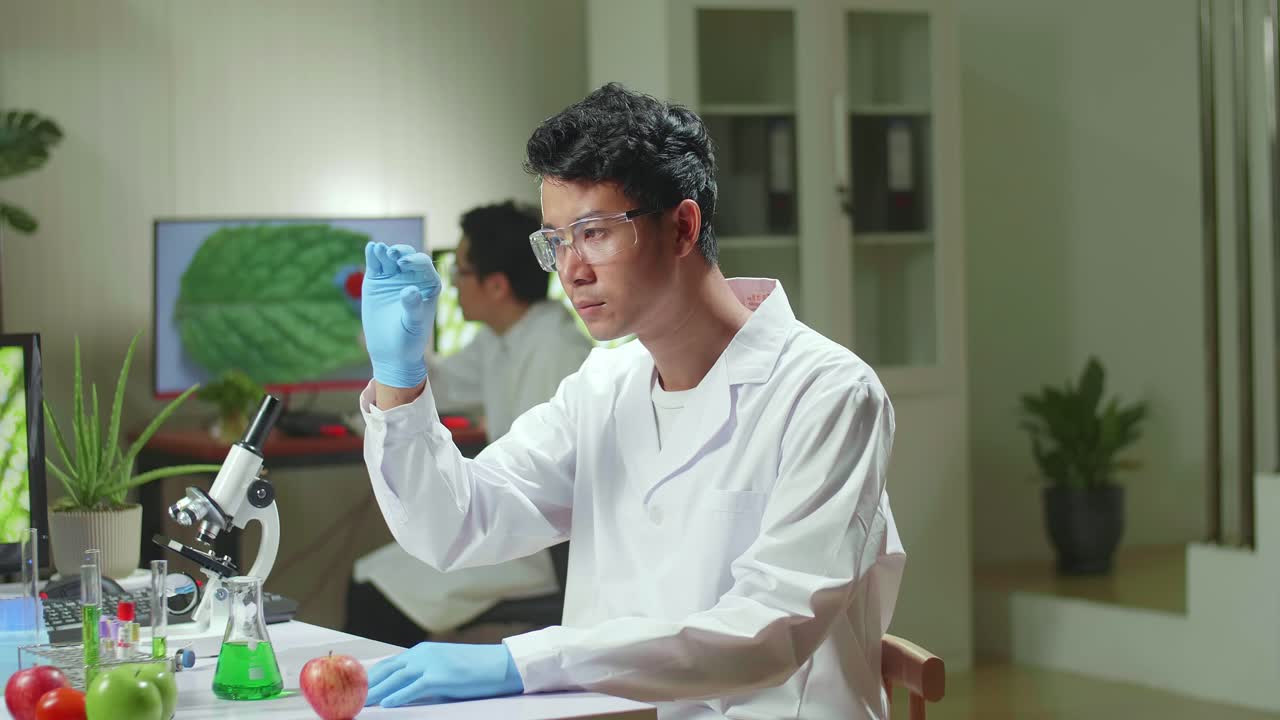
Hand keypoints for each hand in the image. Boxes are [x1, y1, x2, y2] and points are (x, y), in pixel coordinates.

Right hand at [361, 242, 439, 387]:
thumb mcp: (413, 325)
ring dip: (385, 251)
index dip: (415, 261)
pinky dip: (373, 255)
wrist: (391, 352)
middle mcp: (411, 277)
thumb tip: (410, 289)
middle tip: (392, 255)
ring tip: (379, 249)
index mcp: (428, 285)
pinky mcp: (376, 281)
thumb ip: (413, 307)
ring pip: (389, 258)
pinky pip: (375, 264)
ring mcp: (393, 277)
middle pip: (407, 256)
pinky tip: (371, 248)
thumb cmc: (409, 340)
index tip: (404, 264)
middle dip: (400, 252)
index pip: (423, 265)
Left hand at [365, 642, 522, 707]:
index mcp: (423, 651)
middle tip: (352, 696)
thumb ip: (423, 675)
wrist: (500, 665)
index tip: (357, 686)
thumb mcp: (444, 667)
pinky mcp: (439, 677)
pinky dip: (397, 696)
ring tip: (362, 703)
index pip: (389, 664)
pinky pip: (412, 688)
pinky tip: (386, 704)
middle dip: (368, 685)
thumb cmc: (475, 669)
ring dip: (376, 693)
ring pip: (395, 679)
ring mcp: (430, 664)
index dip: (372, 676)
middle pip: (387, 671)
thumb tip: (403, 691)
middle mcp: (422, 654)